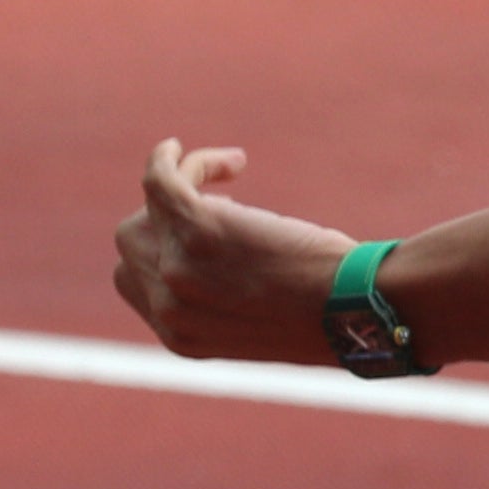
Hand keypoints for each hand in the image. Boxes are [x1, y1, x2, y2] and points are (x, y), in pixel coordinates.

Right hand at [111, 140, 359, 366]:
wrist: (357, 312)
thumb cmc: (328, 315)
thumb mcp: (259, 324)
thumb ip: (222, 302)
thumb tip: (214, 259)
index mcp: (181, 339)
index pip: (136, 285)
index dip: (163, 250)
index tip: (205, 236)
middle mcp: (169, 308)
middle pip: (132, 242)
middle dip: (164, 218)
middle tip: (220, 208)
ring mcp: (177, 269)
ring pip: (150, 206)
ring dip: (185, 182)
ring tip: (232, 175)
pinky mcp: (196, 228)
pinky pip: (160, 179)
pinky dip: (166, 158)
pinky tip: (176, 148)